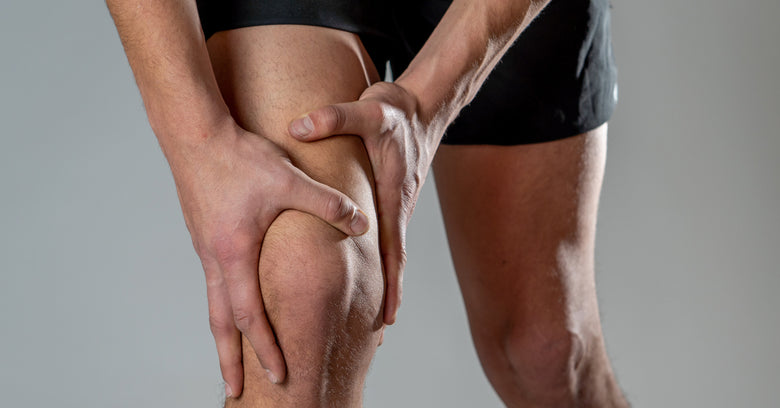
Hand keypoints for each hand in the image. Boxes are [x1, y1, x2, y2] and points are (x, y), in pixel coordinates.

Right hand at [167, 118, 369, 395]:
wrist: (194, 132)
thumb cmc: (238, 157)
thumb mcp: (289, 180)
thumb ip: (329, 203)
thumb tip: (362, 222)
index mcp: (234, 254)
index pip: (249, 315)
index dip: (265, 347)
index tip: (279, 373)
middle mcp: (214, 258)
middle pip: (219, 323)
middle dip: (228, 359)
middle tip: (234, 391)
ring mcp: (206, 248)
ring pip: (213, 303)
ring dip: (223, 334)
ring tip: (231, 355)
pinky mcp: (205, 235)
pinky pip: (214, 281)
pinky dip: (223, 304)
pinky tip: (234, 301)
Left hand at [288, 81, 436, 325]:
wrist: (421, 105)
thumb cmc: (396, 110)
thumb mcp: (368, 109)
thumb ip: (334, 118)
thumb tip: (298, 128)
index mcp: (394, 195)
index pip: (394, 248)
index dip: (392, 283)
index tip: (388, 315)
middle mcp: (399, 206)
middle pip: (395, 259)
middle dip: (389, 295)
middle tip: (380, 331)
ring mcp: (397, 205)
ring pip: (390, 249)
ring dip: (385, 280)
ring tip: (373, 312)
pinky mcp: (391, 198)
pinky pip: (386, 234)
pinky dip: (381, 259)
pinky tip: (369, 269)